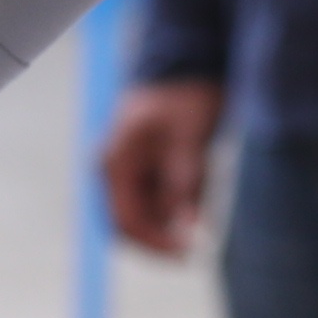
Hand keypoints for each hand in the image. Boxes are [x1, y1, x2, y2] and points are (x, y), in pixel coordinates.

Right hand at [101, 77, 221, 258]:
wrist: (188, 65)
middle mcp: (114, 170)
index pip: (125, 221)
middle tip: (196, 247)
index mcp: (115, 162)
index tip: (187, 252)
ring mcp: (128, 171)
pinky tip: (200, 191)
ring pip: (148, 214)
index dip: (155, 243)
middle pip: (130, 224)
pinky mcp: (145, 170)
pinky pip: (159, 201)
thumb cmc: (186, 96)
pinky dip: (180, 205)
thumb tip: (188, 227)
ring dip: (173, 221)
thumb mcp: (189, 138)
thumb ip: (184, 183)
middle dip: (161, 238)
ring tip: (203, 199)